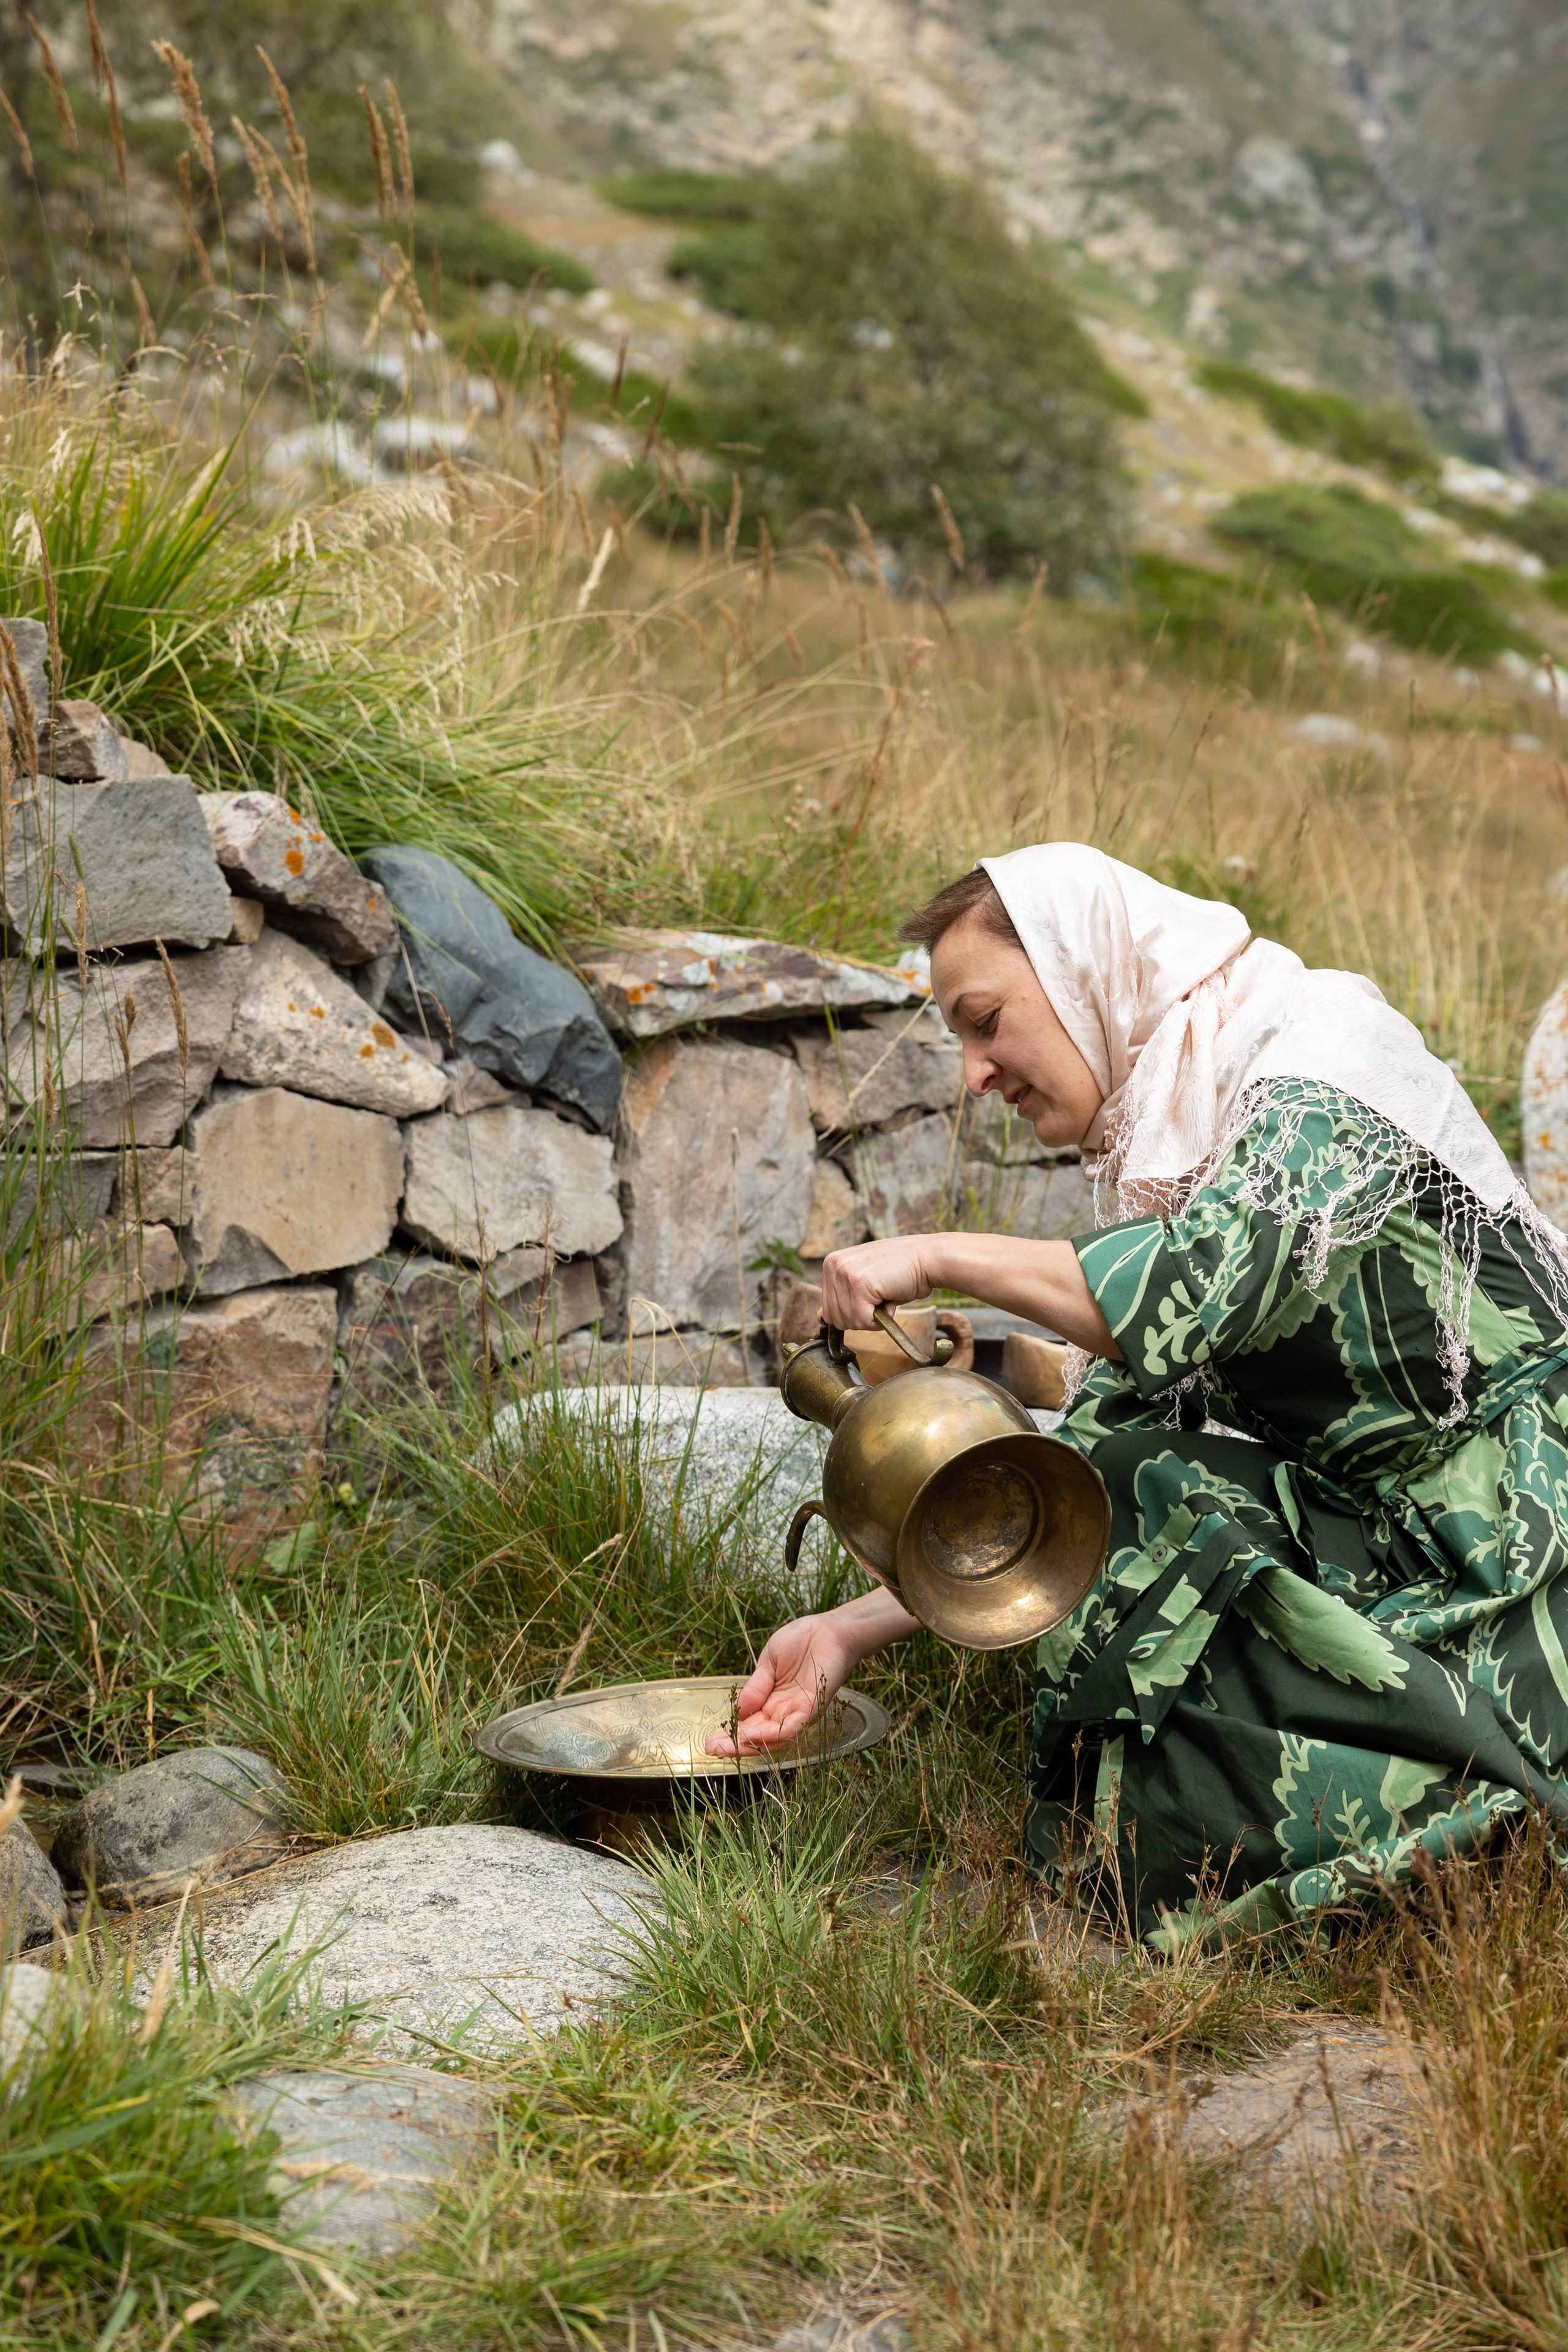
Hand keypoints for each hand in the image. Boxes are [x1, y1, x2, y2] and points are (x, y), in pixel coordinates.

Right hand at [705, 1610, 862, 1756]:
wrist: (829, 1629)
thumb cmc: (801, 1641)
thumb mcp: (769, 1662)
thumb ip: (756, 1686)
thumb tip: (738, 1711)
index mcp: (772, 1700)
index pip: (750, 1724)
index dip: (731, 1734)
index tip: (709, 1741)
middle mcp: (785, 1711)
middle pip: (758, 1736)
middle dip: (734, 1745)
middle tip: (711, 1749)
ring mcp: (799, 1712)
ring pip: (773, 1738)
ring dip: (749, 1744)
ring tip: (725, 1747)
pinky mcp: (813, 1707)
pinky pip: (791, 1727)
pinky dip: (771, 1734)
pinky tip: (751, 1734)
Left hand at [820, 1236, 941, 1333]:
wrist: (928, 1258)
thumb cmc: (902, 1272)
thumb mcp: (865, 1283)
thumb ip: (842, 1298)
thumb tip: (821, 1318)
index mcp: (831, 1263)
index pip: (827, 1309)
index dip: (853, 1312)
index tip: (872, 1297)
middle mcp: (833, 1265)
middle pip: (835, 1318)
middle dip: (862, 1316)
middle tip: (881, 1296)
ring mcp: (844, 1272)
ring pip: (849, 1321)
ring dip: (873, 1317)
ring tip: (887, 1294)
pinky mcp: (858, 1282)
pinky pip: (862, 1320)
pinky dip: (880, 1319)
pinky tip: (890, 1298)